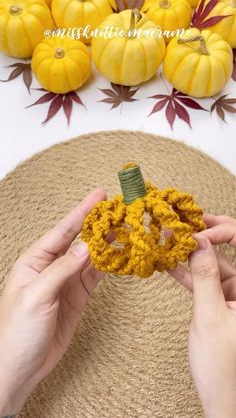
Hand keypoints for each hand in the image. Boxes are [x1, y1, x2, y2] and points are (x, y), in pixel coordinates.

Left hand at [0, 188, 105, 416]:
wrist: (20, 367)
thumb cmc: (16, 331)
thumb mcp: (36, 297)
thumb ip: (62, 270)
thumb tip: (86, 247)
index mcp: (35, 260)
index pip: (62, 230)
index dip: (82, 212)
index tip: (100, 195)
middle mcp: (52, 267)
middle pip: (80, 239)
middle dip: (99, 224)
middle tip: (120, 209)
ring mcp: (67, 282)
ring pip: (91, 256)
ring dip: (108, 243)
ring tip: (127, 228)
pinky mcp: (78, 297)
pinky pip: (96, 276)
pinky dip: (109, 266)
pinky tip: (120, 255)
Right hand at [169, 214, 235, 417]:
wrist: (222, 397)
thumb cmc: (222, 366)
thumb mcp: (210, 317)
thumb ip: (204, 277)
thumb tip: (199, 242)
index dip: (223, 231)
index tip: (197, 233)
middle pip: (230, 249)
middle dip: (207, 233)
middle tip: (186, 220)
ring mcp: (234, 294)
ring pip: (213, 263)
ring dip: (191, 252)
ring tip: (171, 239)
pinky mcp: (221, 301)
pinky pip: (204, 280)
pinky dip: (188, 272)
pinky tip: (171, 262)